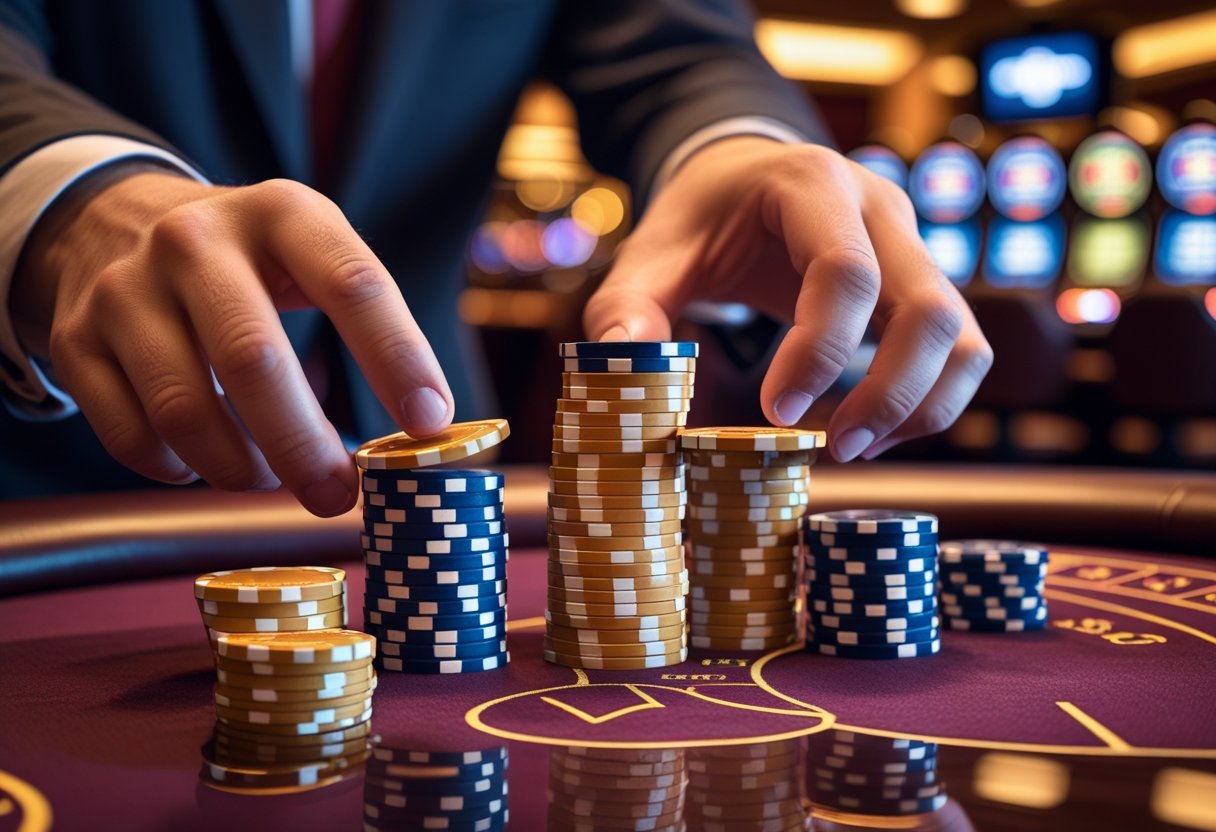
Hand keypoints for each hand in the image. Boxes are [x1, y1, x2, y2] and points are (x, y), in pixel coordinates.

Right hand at [12, 171, 453, 514]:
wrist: (114, 223)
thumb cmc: (250, 264)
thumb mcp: (310, 257)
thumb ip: (368, 327)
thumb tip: (420, 437)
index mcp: (281, 213)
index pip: (353, 283)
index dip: (398, 358)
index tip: (430, 425)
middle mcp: (196, 240)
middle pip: (254, 359)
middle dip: (304, 446)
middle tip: (337, 495)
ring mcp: (126, 289)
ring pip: (185, 412)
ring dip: (241, 469)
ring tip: (270, 476)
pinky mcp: (76, 339)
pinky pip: (134, 439)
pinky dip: (181, 470)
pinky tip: (206, 459)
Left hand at [584, 137, 992, 461]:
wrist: (746, 175)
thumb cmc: (700, 216)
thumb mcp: (652, 249)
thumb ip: (627, 301)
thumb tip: (626, 356)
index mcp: (812, 186)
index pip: (845, 273)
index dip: (819, 351)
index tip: (778, 412)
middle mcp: (881, 208)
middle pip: (928, 308)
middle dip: (889, 393)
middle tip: (830, 447)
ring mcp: (912, 244)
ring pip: (961, 336)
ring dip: (921, 406)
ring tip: (852, 447)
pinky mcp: (923, 282)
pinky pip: (958, 349)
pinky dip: (929, 402)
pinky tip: (870, 433)